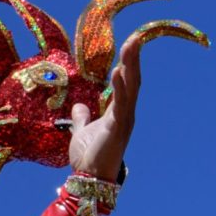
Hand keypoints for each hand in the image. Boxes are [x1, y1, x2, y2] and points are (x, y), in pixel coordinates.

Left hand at [68, 30, 147, 181]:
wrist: (90, 178)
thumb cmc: (89, 157)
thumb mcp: (81, 132)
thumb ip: (81, 118)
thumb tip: (79, 105)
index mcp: (118, 112)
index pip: (126, 82)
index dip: (128, 63)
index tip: (130, 43)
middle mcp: (125, 114)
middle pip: (132, 80)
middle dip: (133, 58)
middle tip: (136, 37)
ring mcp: (124, 120)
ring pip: (131, 88)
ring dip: (131, 66)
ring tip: (132, 45)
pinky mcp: (118, 128)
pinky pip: (121, 104)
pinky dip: (120, 87)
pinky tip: (118, 71)